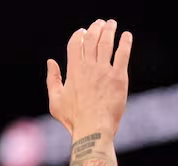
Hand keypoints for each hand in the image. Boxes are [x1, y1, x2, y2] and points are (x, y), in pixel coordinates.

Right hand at [46, 19, 132, 139]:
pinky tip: (127, 36)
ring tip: (112, 24)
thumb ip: (52, 79)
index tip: (84, 31)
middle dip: (96, 28)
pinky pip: (123, 55)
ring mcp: (104, 71)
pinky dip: (125, 43)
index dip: (80, 35)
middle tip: (101, 24)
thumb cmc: (73, 119)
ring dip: (109, 30)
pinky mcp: (118, 78)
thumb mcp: (55, 101)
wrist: (92, 129)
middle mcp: (88, 67)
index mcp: (73, 71)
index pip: (76, 44)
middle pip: (92, 39)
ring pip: (106, 43)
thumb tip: (50, 61)